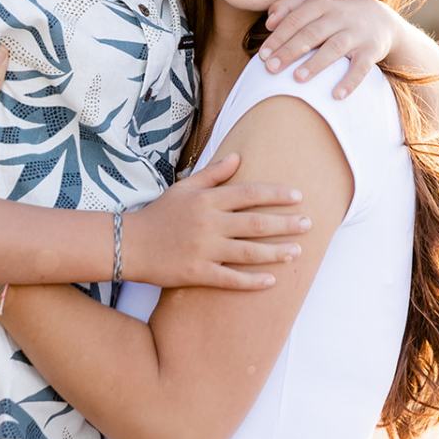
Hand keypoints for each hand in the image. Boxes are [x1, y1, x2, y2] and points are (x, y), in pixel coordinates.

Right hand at [123, 153, 311, 289]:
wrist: (129, 244)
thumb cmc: (160, 214)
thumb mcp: (184, 187)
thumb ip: (213, 173)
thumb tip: (239, 157)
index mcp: (207, 200)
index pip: (248, 194)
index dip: (275, 195)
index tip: (298, 197)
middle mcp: (209, 223)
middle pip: (255, 223)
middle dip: (285, 224)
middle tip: (308, 224)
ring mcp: (204, 249)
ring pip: (248, 252)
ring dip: (276, 252)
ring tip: (297, 252)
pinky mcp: (197, 273)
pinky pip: (230, 278)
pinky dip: (252, 281)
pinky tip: (271, 280)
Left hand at [261, 0, 398, 98]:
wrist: (381, 19)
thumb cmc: (336, 14)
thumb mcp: (315, 2)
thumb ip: (289, 7)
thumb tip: (268, 22)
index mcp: (321, 4)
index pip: (295, 20)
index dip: (278, 37)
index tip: (262, 55)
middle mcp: (339, 16)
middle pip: (311, 33)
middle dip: (290, 51)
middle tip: (271, 68)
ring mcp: (356, 33)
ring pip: (334, 48)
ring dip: (316, 64)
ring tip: (298, 79)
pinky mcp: (372, 50)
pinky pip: (361, 67)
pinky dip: (350, 81)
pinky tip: (337, 95)